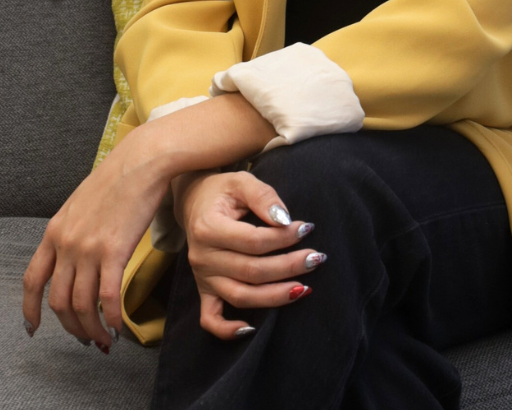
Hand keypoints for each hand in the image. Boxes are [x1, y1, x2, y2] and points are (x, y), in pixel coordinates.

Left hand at [21, 128, 169, 349]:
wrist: (141, 161)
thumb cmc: (117, 178)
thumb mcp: (80, 204)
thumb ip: (71, 230)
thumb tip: (74, 256)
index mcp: (54, 231)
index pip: (32, 280)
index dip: (30, 310)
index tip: (34, 328)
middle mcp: (66, 243)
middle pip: (58, 301)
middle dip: (70, 326)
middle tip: (84, 337)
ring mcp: (89, 249)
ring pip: (82, 305)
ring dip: (92, 329)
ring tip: (103, 338)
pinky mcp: (114, 251)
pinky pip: (108, 297)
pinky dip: (112, 318)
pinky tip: (119, 327)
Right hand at [177, 169, 326, 339]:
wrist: (194, 202)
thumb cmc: (222, 190)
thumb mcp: (242, 181)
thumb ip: (263, 196)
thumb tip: (284, 220)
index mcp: (208, 227)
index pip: (252, 241)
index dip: (283, 238)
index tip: (306, 228)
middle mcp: (202, 257)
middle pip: (251, 271)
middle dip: (288, 267)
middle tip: (316, 258)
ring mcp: (202, 278)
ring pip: (240, 296)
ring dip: (275, 296)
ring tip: (304, 288)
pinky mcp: (204, 290)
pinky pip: (211, 319)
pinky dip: (228, 330)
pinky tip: (251, 330)